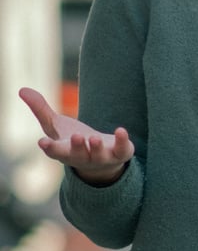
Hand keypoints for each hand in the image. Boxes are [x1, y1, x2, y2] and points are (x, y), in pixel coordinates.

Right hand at [19, 86, 133, 185]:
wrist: (101, 161)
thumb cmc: (73, 141)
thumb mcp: (56, 125)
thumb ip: (40, 109)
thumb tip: (22, 89)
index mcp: (64, 151)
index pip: (54, 151)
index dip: (49, 148)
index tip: (42, 142)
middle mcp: (82, 157)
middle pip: (77, 155)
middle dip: (77, 147)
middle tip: (76, 136)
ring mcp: (102, 157)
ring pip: (98, 155)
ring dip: (95, 147)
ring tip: (93, 138)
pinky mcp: (120, 153)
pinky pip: (122, 150)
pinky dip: (122, 141)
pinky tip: (121, 130)